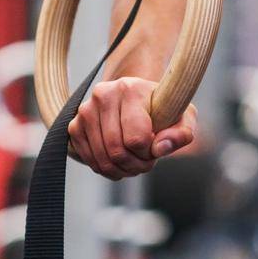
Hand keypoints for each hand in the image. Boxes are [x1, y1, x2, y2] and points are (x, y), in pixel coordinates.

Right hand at [66, 76, 197, 180]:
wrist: (136, 98)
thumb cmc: (162, 109)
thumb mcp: (183, 116)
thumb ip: (181, 133)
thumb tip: (160, 149)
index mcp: (130, 88)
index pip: (136, 139)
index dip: (149, 153)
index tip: (156, 148)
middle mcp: (103, 95)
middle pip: (117, 152)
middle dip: (136, 165)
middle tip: (147, 162)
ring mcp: (85, 111)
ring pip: (102, 160)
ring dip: (122, 170)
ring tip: (135, 162)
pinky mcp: (74, 126)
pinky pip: (90, 161)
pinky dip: (107, 169)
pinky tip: (120, 161)